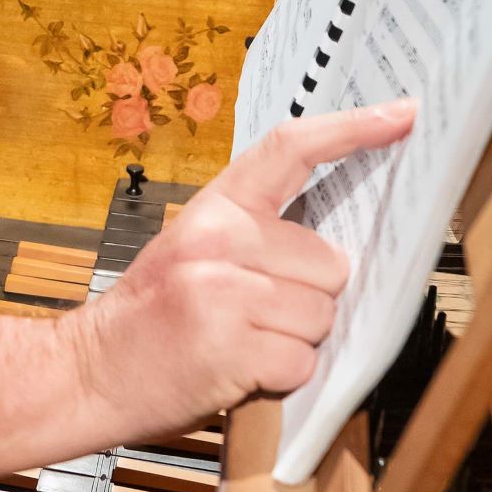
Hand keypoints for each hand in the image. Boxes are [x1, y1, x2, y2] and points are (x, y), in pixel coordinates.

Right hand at [64, 100, 415, 446]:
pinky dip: (280, 376)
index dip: (353, 130)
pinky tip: (238, 370)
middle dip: (308, 299)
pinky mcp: (231, 344)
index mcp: (213, 208)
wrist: (89, 370)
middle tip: (254, 315)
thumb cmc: (150, 317)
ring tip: (241, 342)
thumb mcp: (191, 252)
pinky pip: (302, 360)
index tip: (403, 115)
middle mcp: (218, 239)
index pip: (290, 149)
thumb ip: (257, 239)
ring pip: (322, 315)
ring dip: (294, 341)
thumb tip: (340, 250)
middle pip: (330, 264)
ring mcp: (223, 290)